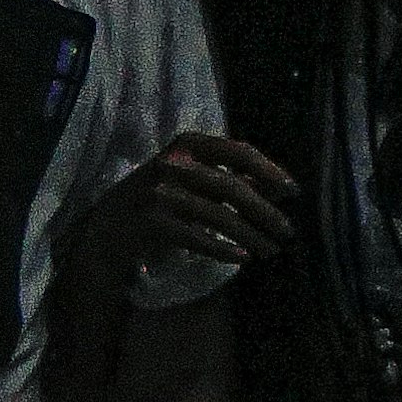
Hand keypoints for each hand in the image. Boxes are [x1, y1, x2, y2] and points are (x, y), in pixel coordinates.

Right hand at [66, 134, 295, 303]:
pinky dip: (222, 249)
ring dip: (250, 235)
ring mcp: (159, 193)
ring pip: (217, 216)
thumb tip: (282, 188)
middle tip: (287, 232)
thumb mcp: (193, 178)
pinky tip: (241, 258)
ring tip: (270, 250)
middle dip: (264, 212)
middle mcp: (172, 163)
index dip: (268, 170)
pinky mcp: (151, 222)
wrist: (108, 226)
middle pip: (230, 187)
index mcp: (186, 143)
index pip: (237, 151)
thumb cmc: (160, 196)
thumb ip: (233, 178)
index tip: (293, 190)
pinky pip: (196, 237)